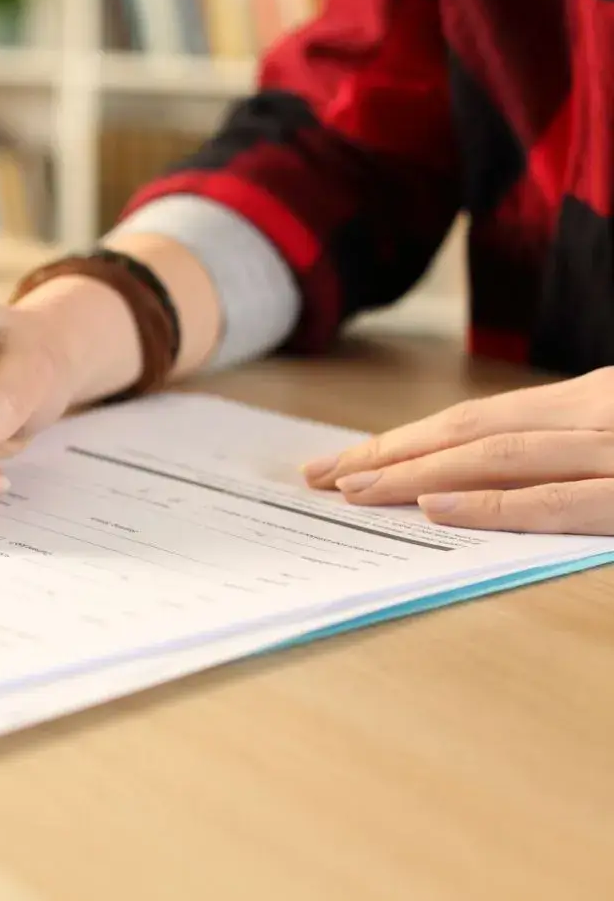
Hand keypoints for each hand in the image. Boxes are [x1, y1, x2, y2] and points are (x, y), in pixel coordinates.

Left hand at [302, 368, 613, 533]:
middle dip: (388, 454)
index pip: (477, 420)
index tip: (343, 461)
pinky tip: (435, 508)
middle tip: (322, 476)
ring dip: (418, 473)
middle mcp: (595, 415)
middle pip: (470, 431)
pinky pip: (555, 501)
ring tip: (355, 490)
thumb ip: (563, 449)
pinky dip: (491, 504)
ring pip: (498, 456)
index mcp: (590, 400)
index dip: (404, 440)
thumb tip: (479, 475)